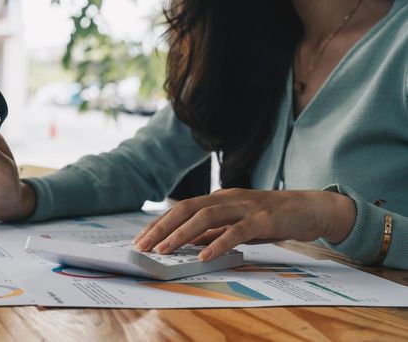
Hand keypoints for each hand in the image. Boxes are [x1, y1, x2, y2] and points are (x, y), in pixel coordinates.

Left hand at [132, 188, 355, 260]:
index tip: (141, 239)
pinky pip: (237, 231)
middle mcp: (228, 198)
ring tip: (165, 250)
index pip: (182, 209)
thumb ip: (215, 232)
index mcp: (219, 199)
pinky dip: (218, 243)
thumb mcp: (237, 224)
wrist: (311, 208)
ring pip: (206, 216)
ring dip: (182, 234)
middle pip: (187, 209)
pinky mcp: (264, 218)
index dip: (160, 223)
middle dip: (162, 227)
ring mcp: (245, 206)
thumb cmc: (272, 218)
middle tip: (143, 245)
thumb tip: (188, 245)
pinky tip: (204, 255)